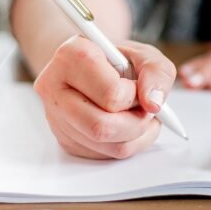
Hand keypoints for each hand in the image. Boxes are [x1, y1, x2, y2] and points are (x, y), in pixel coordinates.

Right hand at [34, 36, 176, 158]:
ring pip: (103, 144)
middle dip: (136, 123)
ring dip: (135, 136)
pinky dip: (126, 144)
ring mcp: (55, 116)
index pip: (110, 93)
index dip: (134, 95)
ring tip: (141, 116)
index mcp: (70, 56)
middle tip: (146, 110)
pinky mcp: (64, 138)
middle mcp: (53, 86)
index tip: (137, 87)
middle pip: (101, 126)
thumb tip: (153, 103)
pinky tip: (128, 126)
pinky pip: (102, 154)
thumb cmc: (118, 60)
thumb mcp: (145, 55)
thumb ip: (156, 72)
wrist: (96, 68)